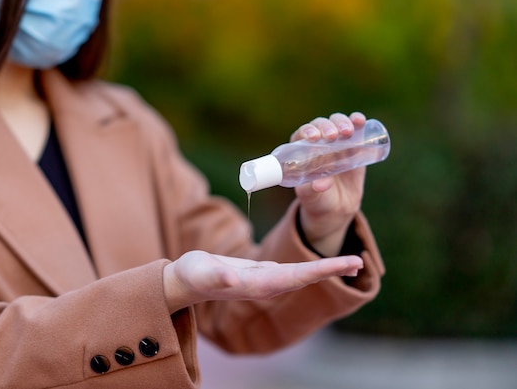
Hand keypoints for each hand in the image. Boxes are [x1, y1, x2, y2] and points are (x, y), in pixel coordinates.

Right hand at [163, 250, 362, 312]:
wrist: (184, 283)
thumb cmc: (191, 276)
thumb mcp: (200, 273)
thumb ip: (217, 277)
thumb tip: (235, 281)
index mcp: (258, 284)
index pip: (297, 277)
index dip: (322, 269)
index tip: (346, 264)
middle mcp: (266, 284)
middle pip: (306, 277)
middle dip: (333, 269)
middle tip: (361, 261)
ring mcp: (265, 280)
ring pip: (302, 274)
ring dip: (326, 268)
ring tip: (352, 262)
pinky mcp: (261, 273)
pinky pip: (292, 270)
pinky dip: (311, 265)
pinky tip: (320, 264)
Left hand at [290, 112, 366, 256]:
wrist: (336, 207)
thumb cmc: (317, 199)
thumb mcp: (310, 196)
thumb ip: (312, 190)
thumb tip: (320, 184)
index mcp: (301, 150)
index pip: (302, 134)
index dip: (307, 131)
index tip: (314, 137)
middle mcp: (318, 142)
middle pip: (321, 125)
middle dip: (326, 126)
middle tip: (332, 135)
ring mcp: (337, 142)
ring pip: (338, 123)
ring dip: (342, 122)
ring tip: (347, 132)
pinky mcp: (354, 145)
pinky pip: (356, 128)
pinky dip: (358, 121)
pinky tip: (360, 121)